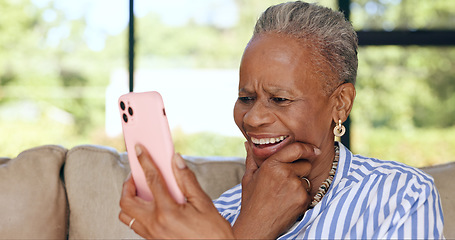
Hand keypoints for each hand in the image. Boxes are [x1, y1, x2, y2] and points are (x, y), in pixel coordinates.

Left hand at [119, 144, 233, 238]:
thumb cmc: (213, 232)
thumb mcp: (203, 202)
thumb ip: (187, 179)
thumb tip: (176, 160)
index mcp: (168, 211)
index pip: (151, 180)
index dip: (144, 161)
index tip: (139, 150)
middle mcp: (155, 224)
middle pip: (126, 201)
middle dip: (127, 184)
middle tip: (137, 175)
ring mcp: (152, 235)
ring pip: (126, 216)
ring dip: (129, 201)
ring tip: (141, 191)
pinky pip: (136, 225)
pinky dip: (137, 213)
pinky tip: (151, 206)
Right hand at [233, 142, 318, 238]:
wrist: (257, 225)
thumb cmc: (252, 201)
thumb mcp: (248, 178)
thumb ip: (252, 159)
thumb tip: (248, 144)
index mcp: (271, 165)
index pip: (296, 149)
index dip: (307, 148)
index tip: (314, 150)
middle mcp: (285, 173)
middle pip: (306, 164)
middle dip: (300, 169)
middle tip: (286, 180)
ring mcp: (295, 186)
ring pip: (307, 179)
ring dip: (300, 183)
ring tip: (284, 193)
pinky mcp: (303, 199)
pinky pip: (308, 192)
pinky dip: (301, 196)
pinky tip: (288, 201)